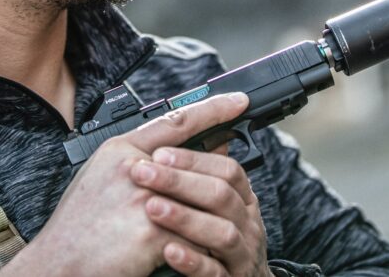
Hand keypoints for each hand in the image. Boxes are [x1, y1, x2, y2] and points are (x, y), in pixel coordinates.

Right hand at [0, 92, 252, 276]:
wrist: (57, 264)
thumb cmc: (78, 226)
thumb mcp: (103, 178)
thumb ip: (141, 161)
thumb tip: (185, 148)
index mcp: (120, 150)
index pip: (175, 120)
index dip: (212, 108)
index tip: (238, 100)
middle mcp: (133, 168)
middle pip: (196, 162)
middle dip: (220, 169)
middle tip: (239, 167)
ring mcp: (143, 200)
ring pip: (200, 200)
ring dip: (211, 214)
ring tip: (219, 221)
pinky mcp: (152, 234)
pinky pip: (194, 237)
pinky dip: (200, 247)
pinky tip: (201, 253)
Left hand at [130, 137, 271, 275]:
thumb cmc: (215, 241)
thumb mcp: (213, 204)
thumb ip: (202, 174)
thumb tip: (186, 127)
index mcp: (241, 198)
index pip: (227, 168)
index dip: (194, 159)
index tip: (158, 152)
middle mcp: (246, 223)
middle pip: (221, 194)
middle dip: (180, 181)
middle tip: (142, 173)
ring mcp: (242, 254)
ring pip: (222, 232)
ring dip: (184, 217)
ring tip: (151, 207)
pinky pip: (215, 272)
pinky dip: (192, 260)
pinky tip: (167, 250)